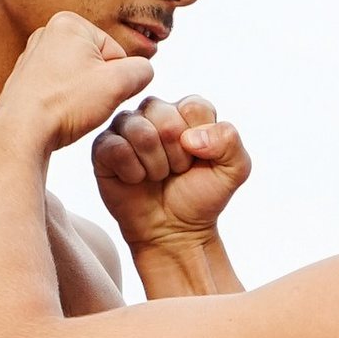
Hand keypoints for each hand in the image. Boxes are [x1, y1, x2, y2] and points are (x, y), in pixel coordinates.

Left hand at [0, 13, 161, 154]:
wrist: (20, 133)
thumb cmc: (65, 105)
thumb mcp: (118, 84)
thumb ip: (142, 71)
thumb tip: (142, 72)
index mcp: (69, 23)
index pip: (117, 52)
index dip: (117, 79)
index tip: (98, 94)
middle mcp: (46, 33)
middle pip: (98, 63)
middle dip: (99, 87)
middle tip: (85, 105)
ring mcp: (32, 56)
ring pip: (80, 79)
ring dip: (83, 97)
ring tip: (70, 111)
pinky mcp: (24, 79)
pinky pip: (60, 90)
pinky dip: (64, 104)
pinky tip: (57, 115)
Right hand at [91, 96, 250, 264]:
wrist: (174, 231)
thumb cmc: (201, 196)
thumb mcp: (235, 170)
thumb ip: (229, 141)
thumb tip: (190, 137)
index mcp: (186, 110)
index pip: (193, 106)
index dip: (199, 140)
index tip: (197, 159)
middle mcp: (154, 112)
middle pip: (164, 116)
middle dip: (176, 155)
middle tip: (175, 171)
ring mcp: (126, 128)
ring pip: (140, 131)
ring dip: (155, 165)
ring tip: (157, 176)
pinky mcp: (103, 148)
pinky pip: (116, 148)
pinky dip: (133, 172)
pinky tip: (136, 180)